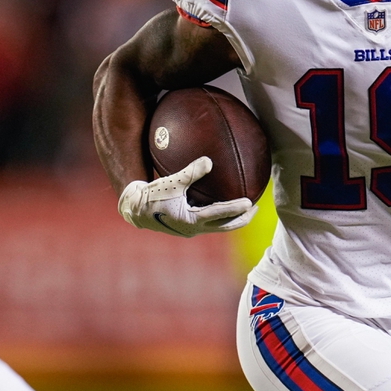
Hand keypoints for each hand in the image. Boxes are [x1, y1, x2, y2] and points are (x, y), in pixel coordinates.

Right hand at [117, 156, 256, 237]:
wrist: (134, 209)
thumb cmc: (150, 195)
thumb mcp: (171, 182)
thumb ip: (190, 172)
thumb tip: (209, 161)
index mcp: (190, 221)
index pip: (219, 215)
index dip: (236, 209)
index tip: (250, 202)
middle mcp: (193, 229)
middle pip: (225, 227)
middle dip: (242, 219)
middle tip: (256, 209)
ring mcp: (190, 229)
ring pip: (218, 226)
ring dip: (233, 219)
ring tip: (245, 209)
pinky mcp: (187, 225)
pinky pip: (208, 221)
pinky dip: (219, 215)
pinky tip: (222, 203)